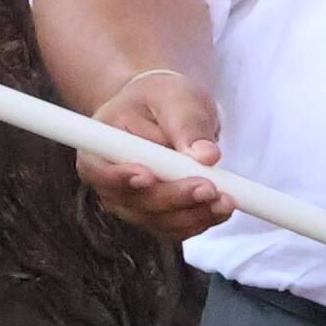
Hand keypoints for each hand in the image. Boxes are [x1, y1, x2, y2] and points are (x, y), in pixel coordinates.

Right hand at [80, 68, 231, 240]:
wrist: (166, 111)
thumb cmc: (163, 99)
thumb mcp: (176, 98)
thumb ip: (188, 125)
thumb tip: (206, 156)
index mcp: (100, 146)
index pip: (98, 170)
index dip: (119, 178)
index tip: (147, 176)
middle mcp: (109, 181)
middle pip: (133, 202)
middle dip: (173, 198)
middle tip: (208, 188)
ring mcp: (130, 203)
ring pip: (157, 221)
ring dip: (192, 215)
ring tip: (226, 200)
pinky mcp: (154, 215)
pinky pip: (174, 228)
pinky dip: (200, 221)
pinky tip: (221, 209)